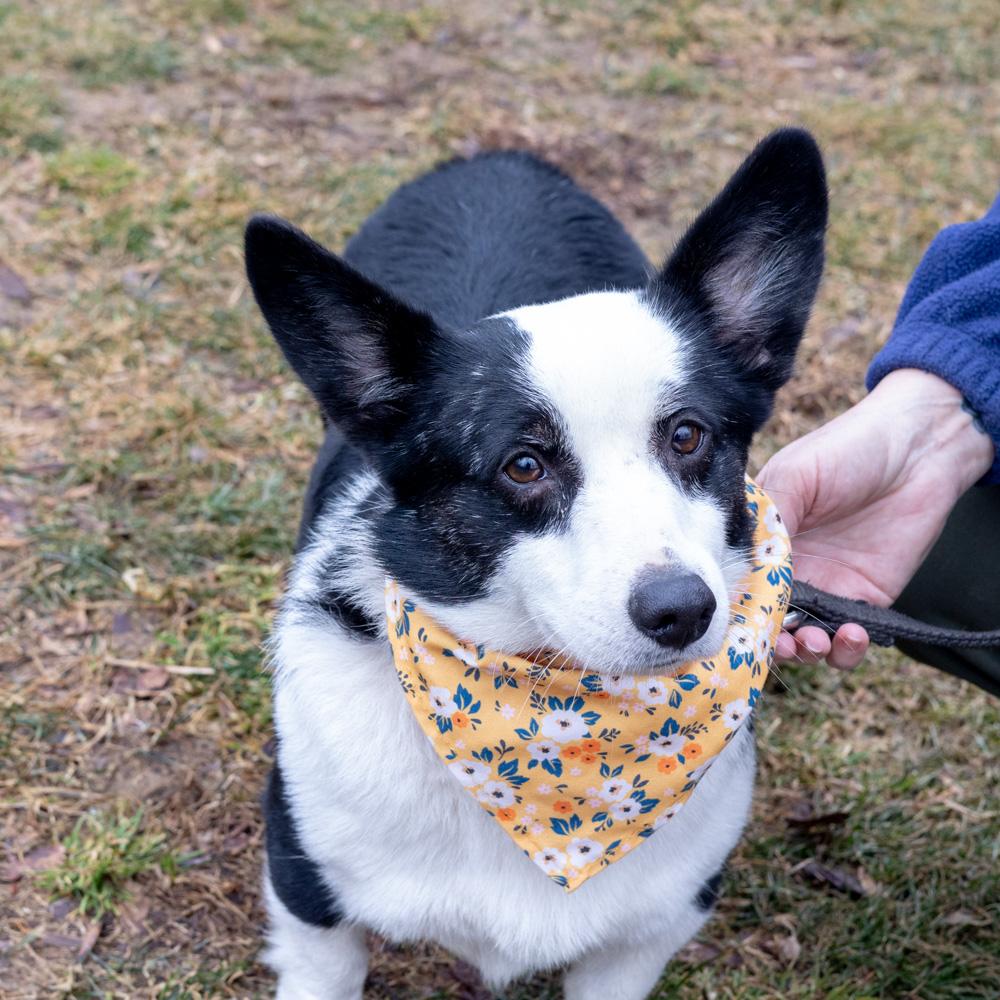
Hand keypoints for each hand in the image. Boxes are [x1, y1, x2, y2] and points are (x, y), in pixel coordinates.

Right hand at [758, 369, 993, 668]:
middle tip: (778, 642)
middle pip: (767, 619)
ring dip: (803, 650)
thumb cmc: (848, 449)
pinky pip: (846, 639)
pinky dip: (843, 649)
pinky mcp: (864, 600)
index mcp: (762, 539)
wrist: (919, 450)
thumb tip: (742, 568)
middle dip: (768, 640)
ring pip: (803, 638)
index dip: (737, 608)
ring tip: (812, 641)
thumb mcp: (795, 474)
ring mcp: (826, 587)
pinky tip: (849, 634)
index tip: (737, 623)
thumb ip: (768, 520)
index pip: (740, 584)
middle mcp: (789, 568)